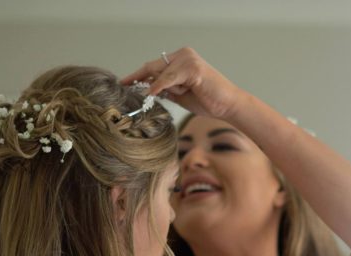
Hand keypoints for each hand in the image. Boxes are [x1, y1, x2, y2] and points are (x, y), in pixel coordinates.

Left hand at [121, 47, 246, 120]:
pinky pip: (169, 78)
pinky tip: (151, 93)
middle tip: (123, 86)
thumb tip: (145, 90)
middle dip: (138, 78)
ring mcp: (188, 59)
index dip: (138, 74)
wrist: (228, 106)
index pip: (154, 65)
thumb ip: (165, 89)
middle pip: (153, 66)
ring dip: (161, 89)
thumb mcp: (180, 95)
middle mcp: (184, 54)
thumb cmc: (207, 100)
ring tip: (171, 96)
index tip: (124, 82)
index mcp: (181, 59)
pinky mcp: (192, 68)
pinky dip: (159, 86)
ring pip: (161, 74)